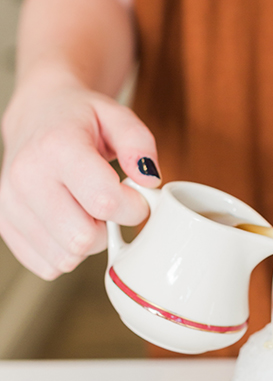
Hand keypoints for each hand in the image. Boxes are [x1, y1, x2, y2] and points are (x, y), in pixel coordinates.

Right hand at [0, 74, 160, 279]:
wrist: (35, 115)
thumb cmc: (80, 118)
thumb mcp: (117, 116)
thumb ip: (140, 144)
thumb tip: (149, 181)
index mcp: (56, 147)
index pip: (105, 202)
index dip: (133, 208)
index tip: (135, 197)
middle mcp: (25, 177)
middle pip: (84, 238)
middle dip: (109, 230)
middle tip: (109, 207)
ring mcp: (9, 204)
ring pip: (66, 258)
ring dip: (87, 244)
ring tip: (86, 212)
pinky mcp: (4, 225)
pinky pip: (47, 266)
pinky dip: (66, 252)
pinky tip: (69, 224)